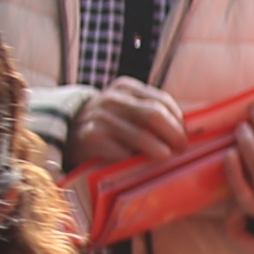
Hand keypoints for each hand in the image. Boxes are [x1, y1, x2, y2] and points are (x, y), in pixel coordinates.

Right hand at [68, 77, 191, 169]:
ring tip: (166, 158)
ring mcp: (100, 118)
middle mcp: (113, 99)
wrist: (68, 133)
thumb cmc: (108, 124)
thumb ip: (150, 114)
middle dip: (173, 134)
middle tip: (181, 149)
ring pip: (140, 135)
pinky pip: (121, 153)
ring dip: (158, 150)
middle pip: (154, 115)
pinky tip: (138, 165)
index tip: (185, 137)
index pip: (161, 101)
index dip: (178, 121)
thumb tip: (185, 133)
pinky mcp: (91, 138)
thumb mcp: (126, 110)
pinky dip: (133, 161)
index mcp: (126, 88)